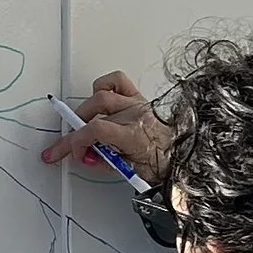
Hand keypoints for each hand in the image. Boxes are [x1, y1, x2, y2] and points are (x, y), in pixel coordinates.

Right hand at [41, 69, 165, 178]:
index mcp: (134, 135)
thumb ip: (103, 162)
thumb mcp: (130, 171)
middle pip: (94, 112)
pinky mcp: (140, 98)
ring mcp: (137, 104)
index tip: (72, 151)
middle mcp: (135, 115)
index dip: (77, 141)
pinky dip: (104, 86)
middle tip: (75, 143)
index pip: (96, 130)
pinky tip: (100, 99)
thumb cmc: (162, 163)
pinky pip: (118, 81)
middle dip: (77, 129)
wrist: (181, 155)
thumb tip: (86, 156)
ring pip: (102, 94)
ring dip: (87, 108)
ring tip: (85, 121)